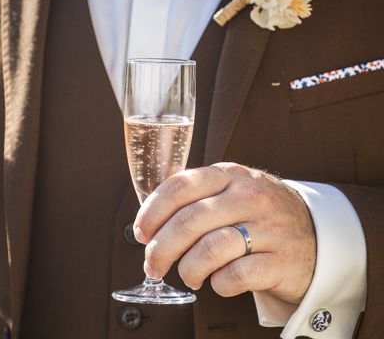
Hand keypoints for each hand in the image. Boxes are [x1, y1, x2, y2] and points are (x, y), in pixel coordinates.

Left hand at [132, 163, 315, 303]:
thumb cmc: (258, 214)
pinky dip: (218, 284)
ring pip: (209, 250)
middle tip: (153, 265)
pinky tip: (218, 282)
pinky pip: (235, 276)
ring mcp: (268, 228)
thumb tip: (148, 225)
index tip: (141, 232)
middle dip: (160, 249)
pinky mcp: (281, 261)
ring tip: (189, 275)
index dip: (152, 212)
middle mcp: (249, 197)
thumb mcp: (231, 190)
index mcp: (229, 175)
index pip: (180, 186)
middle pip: (188, 222)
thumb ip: (195, 197)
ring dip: (188, 269)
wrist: (317, 234)